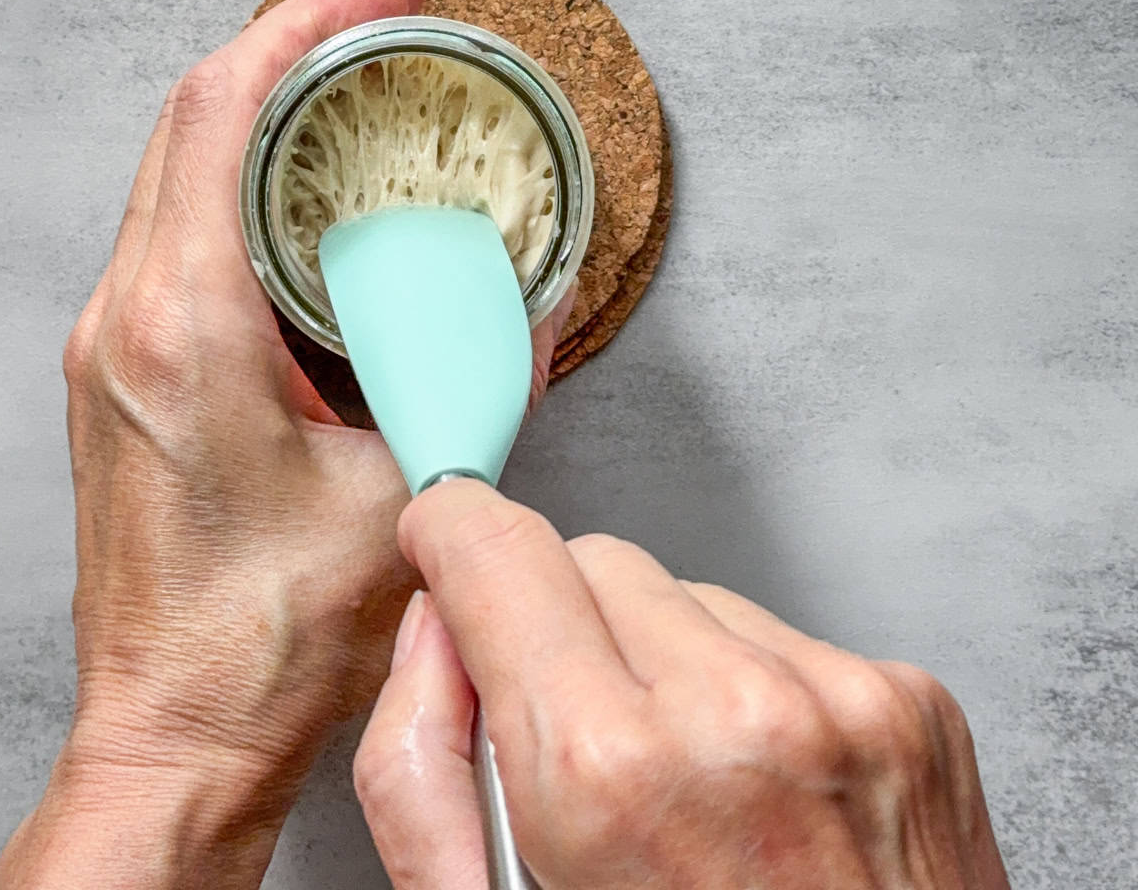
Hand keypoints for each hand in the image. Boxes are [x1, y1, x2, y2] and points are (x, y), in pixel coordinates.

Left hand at [0, 0, 573, 889]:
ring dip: (256, 111)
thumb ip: (487, 376)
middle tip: (378, 27)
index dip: (305, 25)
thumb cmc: (267, 638)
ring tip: (348, 95)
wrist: (176, 730)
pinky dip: (234, 180)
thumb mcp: (406, 489)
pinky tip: (302, 197)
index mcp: (186, 323)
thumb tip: (549, 302)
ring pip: (171, 168)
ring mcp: (111, 345)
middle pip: (189, 116)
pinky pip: (168, 229)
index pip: (224, 110)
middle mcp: (128, 317)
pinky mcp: (121, 374)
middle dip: (287, 46)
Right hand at [356, 480, 1010, 888]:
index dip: (455, 542)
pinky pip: (784, 637)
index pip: (497, 551)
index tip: (448, 546)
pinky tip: (764, 792)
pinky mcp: (912, 705)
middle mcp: (735, 712)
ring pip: (690, 594)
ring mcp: (839, 701)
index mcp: (610, 772)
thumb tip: (437, 623)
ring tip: (688, 792)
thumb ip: (422, 764)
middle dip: (563, 628)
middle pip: (593, 560)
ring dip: (668, 665)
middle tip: (579, 747)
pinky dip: (755, 693)